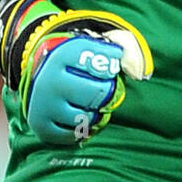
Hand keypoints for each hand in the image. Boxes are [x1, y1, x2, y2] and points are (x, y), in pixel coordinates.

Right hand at [10, 5, 152, 145]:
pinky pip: (73, 134)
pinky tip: (78, 116)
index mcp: (62, 55)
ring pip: (85, 116)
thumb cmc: (77, 62)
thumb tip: (139, 71)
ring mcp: (44, 104)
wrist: (42, 75)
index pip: (99, 64)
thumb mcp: (94, 46)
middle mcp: (49, 80)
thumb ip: (121, 49)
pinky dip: (81, 128)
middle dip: (105, 92)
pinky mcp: (41, 125)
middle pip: (96, 93)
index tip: (108, 69)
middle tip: (102, 90)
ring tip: (89, 103)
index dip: (109, 69)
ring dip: (94, 112)